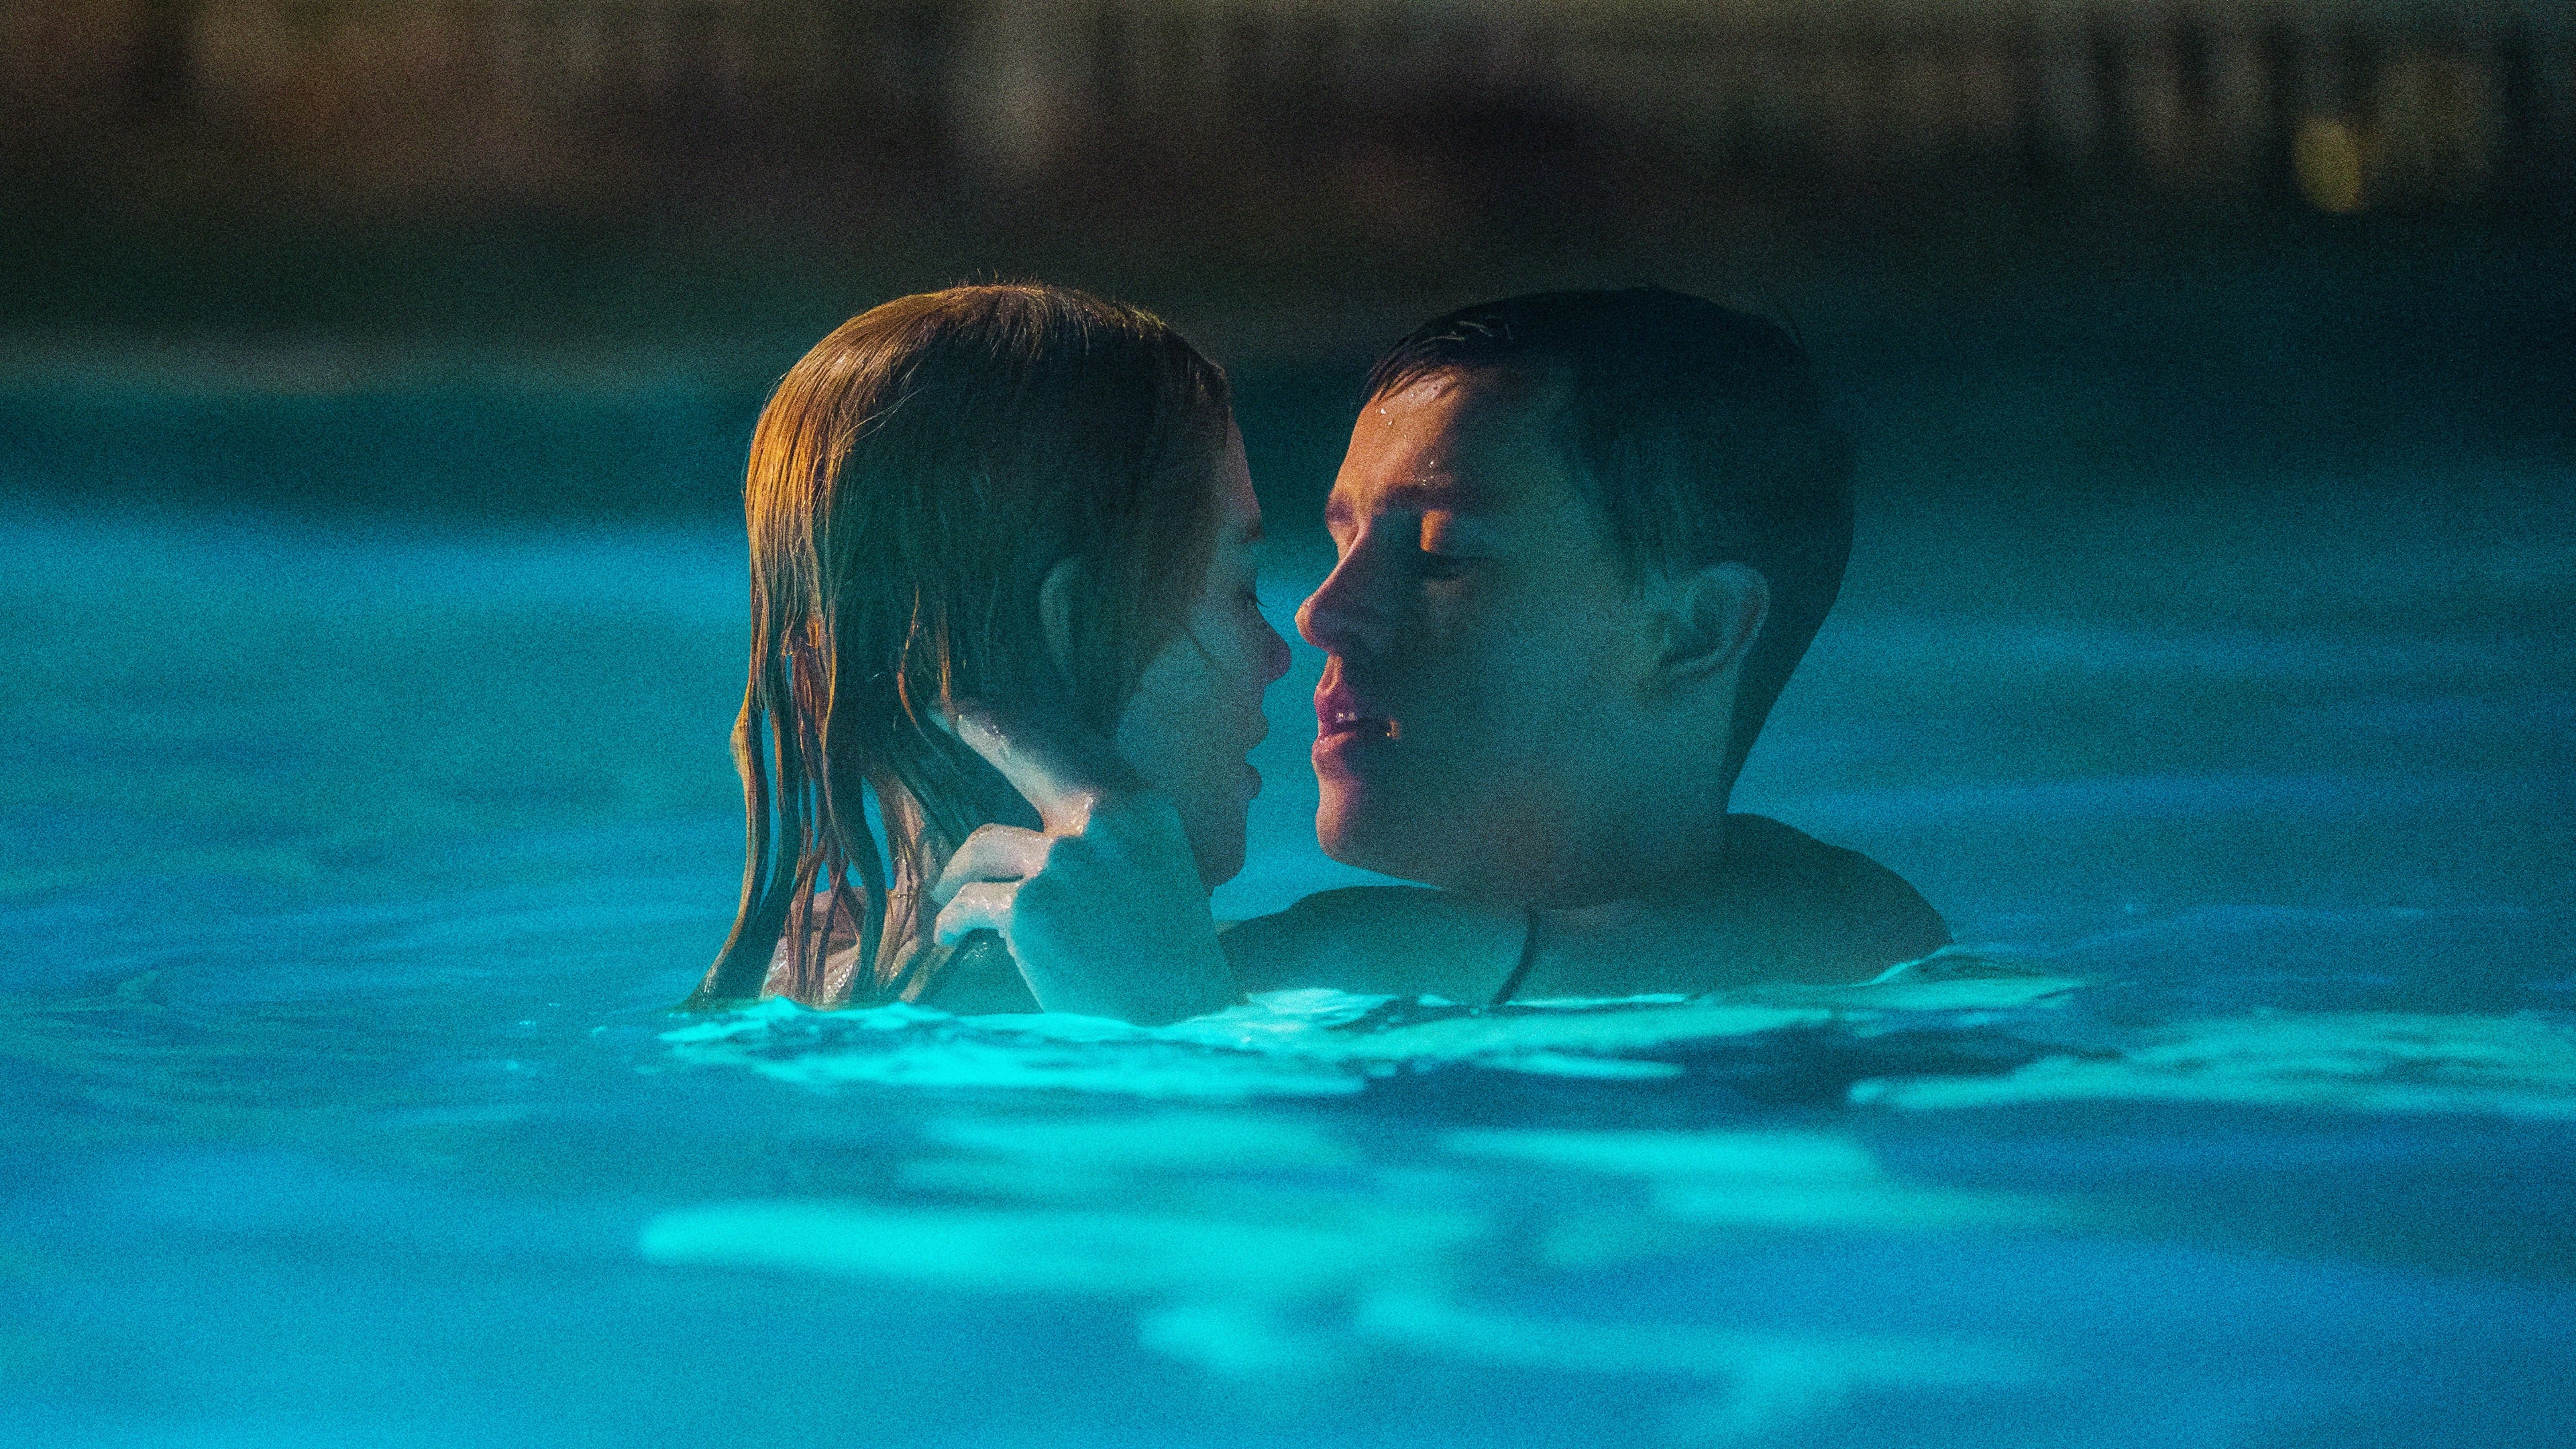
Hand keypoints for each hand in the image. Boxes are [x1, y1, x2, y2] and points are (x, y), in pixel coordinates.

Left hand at [927, 700, 1238, 1023]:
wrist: (1176, 1013)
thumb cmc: (1164, 943)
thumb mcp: (1154, 862)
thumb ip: (1107, 825)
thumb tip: (1042, 802)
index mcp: (1138, 806)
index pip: (1071, 743)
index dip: (1018, 719)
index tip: (977, 704)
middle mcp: (1100, 823)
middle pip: (1022, 752)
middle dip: (979, 729)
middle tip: (939, 716)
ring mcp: (1060, 865)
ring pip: (981, 845)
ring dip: (958, 874)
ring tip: (951, 895)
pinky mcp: (1027, 911)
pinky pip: (970, 902)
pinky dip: (954, 920)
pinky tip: (950, 934)